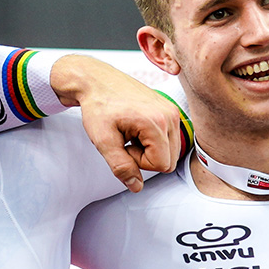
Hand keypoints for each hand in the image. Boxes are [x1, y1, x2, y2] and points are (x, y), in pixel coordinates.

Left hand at [48, 54, 186, 191]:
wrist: (96, 81)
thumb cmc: (98, 107)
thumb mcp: (103, 141)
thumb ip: (121, 167)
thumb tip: (136, 187)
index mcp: (157, 122)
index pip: (161, 165)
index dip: (139, 162)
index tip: (123, 146)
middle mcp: (170, 115)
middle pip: (169, 161)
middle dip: (146, 158)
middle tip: (126, 140)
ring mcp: (172, 111)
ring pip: (170, 152)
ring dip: (150, 150)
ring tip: (131, 134)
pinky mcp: (169, 109)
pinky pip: (169, 139)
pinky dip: (153, 140)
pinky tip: (136, 128)